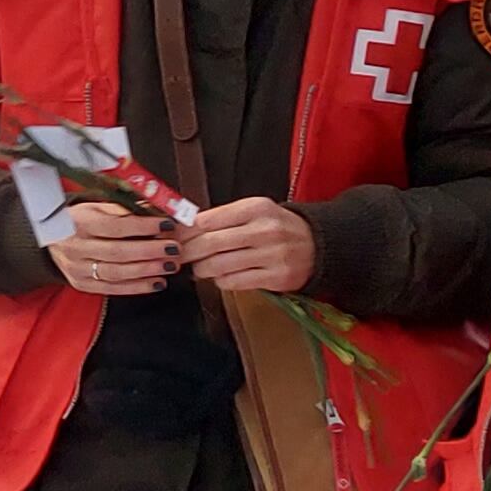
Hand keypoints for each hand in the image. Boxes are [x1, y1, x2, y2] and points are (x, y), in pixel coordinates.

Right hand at [45, 199, 179, 295]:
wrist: (48, 240)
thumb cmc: (79, 220)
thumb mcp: (96, 207)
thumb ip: (125, 210)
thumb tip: (159, 210)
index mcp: (80, 222)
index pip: (116, 226)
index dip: (144, 226)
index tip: (167, 224)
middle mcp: (76, 247)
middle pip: (118, 252)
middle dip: (150, 251)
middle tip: (174, 249)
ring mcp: (77, 268)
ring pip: (116, 272)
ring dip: (147, 270)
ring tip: (170, 265)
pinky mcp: (82, 284)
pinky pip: (113, 288)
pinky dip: (137, 287)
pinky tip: (156, 282)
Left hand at [184, 195, 319, 293]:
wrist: (318, 244)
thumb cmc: (276, 227)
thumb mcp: (253, 211)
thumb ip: (222, 217)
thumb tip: (183, 228)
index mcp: (256, 208)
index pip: (208, 220)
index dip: (185, 232)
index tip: (173, 237)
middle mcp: (265, 230)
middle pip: (211, 244)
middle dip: (188, 252)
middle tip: (178, 256)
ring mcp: (272, 255)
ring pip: (220, 265)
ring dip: (202, 268)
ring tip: (200, 267)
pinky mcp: (277, 277)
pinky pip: (235, 282)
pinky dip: (221, 280)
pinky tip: (221, 276)